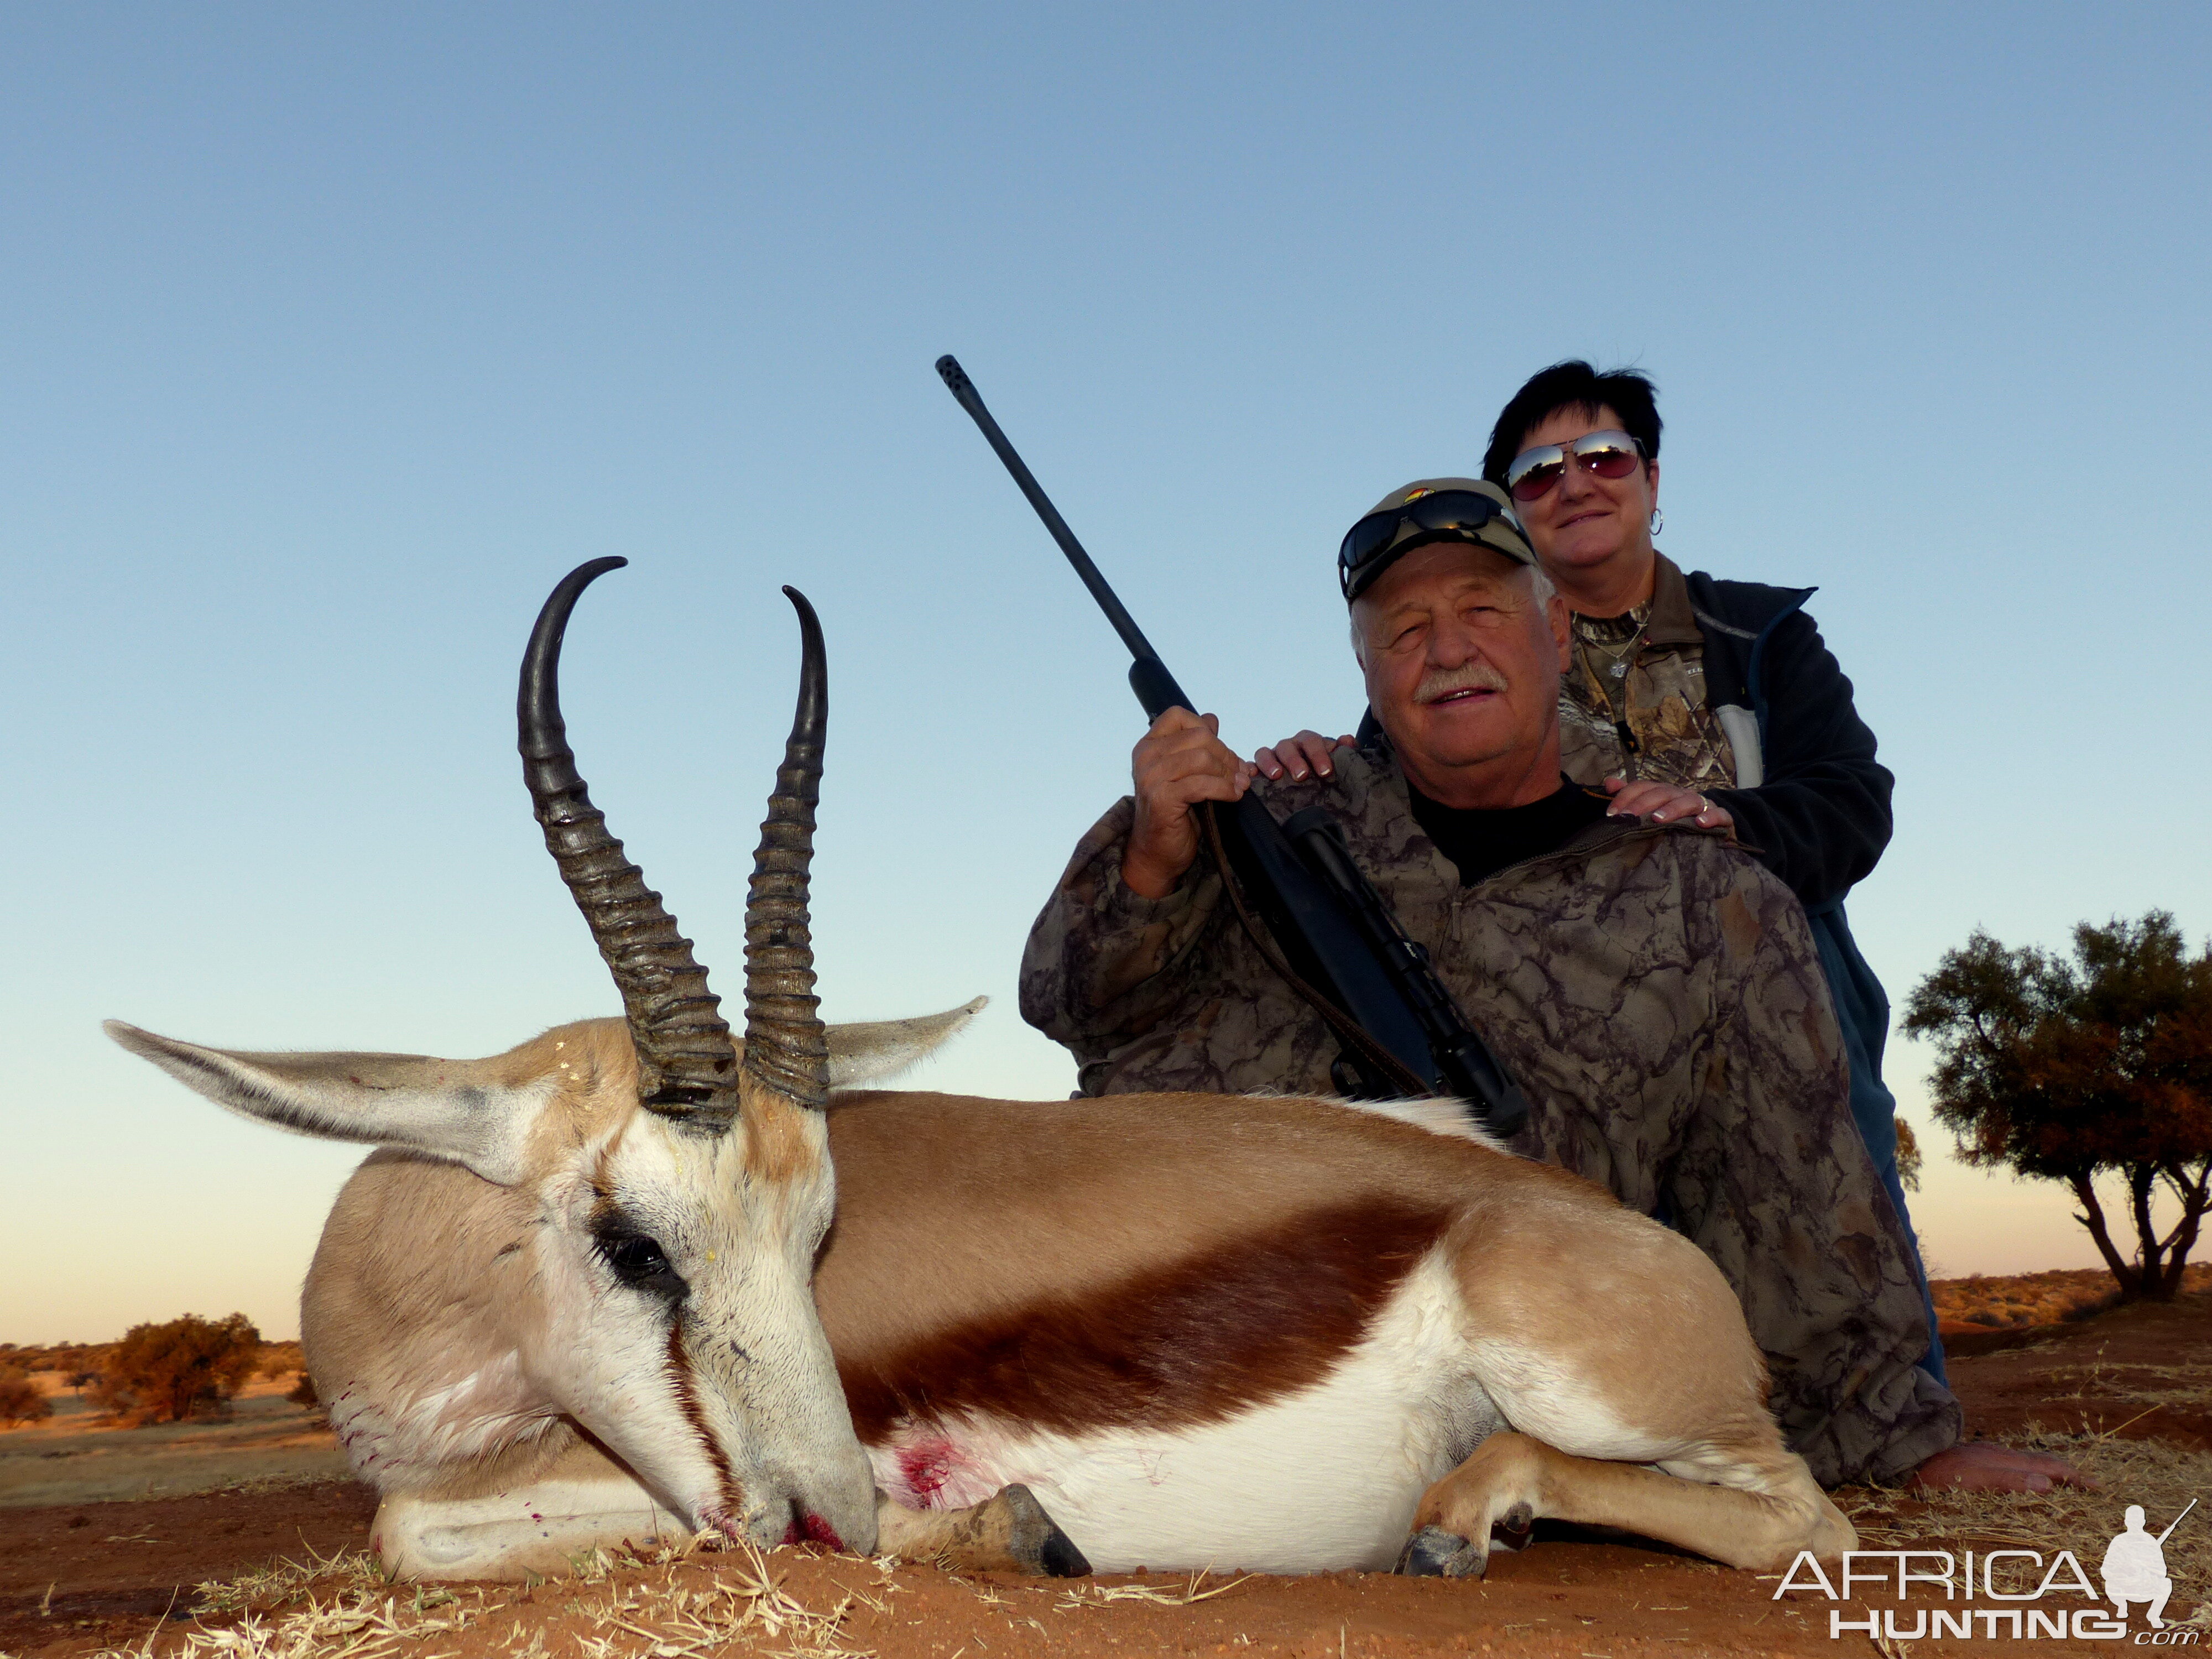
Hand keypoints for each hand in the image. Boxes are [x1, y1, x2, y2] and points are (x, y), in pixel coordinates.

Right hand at [1124, 709, 1254, 897]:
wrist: (1157, 852)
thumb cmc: (1173, 813)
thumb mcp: (1184, 774)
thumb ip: (1195, 746)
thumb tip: (1212, 719)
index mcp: (1149, 745)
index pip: (1179, 715)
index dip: (1206, 728)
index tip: (1222, 751)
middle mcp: (1146, 756)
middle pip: (1198, 737)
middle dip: (1226, 755)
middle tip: (1241, 772)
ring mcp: (1151, 777)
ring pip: (1202, 758)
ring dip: (1229, 773)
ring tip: (1240, 785)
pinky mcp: (1162, 797)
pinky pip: (1202, 784)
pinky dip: (1224, 789)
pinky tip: (1233, 796)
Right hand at [1253, 730, 1354, 781]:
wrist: (1310, 787)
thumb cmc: (1321, 772)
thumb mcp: (1335, 763)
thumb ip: (1344, 752)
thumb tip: (1347, 741)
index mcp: (1307, 744)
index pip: (1311, 741)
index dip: (1318, 753)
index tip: (1325, 771)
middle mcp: (1288, 748)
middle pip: (1287, 746)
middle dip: (1294, 759)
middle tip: (1302, 775)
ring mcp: (1271, 758)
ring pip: (1265, 753)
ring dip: (1270, 762)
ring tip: (1277, 776)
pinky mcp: (1256, 770)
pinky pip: (1249, 766)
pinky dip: (1250, 769)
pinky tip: (1251, 777)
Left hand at [1604, 775, 1732, 829]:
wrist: (1718, 827)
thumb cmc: (1680, 820)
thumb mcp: (1653, 811)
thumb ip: (1631, 798)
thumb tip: (1609, 783)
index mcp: (1665, 792)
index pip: (1643, 787)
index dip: (1626, 796)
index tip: (1611, 814)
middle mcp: (1682, 795)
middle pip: (1662, 792)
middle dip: (1643, 804)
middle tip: (1627, 818)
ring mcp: (1703, 805)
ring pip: (1689, 801)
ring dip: (1673, 809)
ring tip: (1658, 819)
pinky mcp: (1722, 818)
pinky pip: (1719, 814)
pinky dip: (1710, 817)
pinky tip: (1700, 824)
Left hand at [1910, 1443, 2092, 1493]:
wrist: (1903, 1457)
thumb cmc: (1936, 1473)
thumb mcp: (1973, 1479)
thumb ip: (2009, 1480)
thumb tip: (2049, 1484)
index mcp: (2004, 1459)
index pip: (2049, 1467)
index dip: (2075, 1477)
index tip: (2098, 1487)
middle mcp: (1999, 1454)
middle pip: (2042, 1462)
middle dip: (2068, 1474)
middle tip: (2090, 1486)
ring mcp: (1986, 1455)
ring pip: (2027, 1462)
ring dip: (2049, 1472)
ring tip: (2065, 1484)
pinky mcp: (1974, 1459)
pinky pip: (2012, 1465)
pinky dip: (2029, 1473)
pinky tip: (2024, 1480)